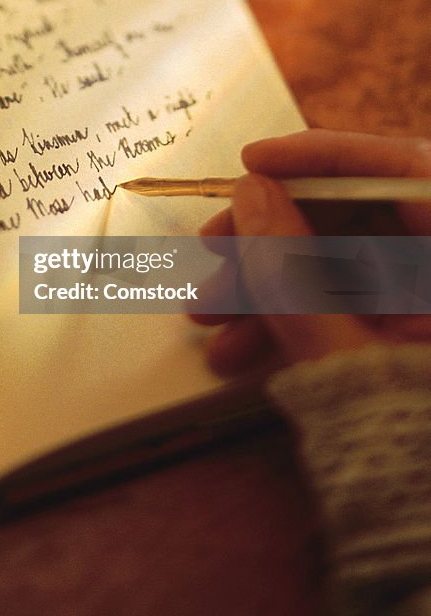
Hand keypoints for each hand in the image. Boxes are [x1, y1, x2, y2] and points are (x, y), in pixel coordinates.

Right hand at [193, 130, 430, 374]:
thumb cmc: (415, 458)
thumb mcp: (349, 365)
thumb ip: (295, 280)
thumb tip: (252, 195)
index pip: (404, 170)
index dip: (322, 157)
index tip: (252, 161)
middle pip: (363, 217)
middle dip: (275, 233)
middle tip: (212, 250)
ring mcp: (426, 301)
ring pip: (346, 265)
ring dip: (271, 283)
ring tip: (207, 313)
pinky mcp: (409, 334)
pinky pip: (351, 308)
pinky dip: (297, 319)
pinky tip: (241, 347)